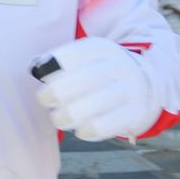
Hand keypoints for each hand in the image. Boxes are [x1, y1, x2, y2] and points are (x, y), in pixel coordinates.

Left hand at [33, 36, 161, 142]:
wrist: (144, 82)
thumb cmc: (99, 71)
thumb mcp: (84, 58)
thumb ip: (58, 61)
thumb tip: (35, 67)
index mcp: (103, 48)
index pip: (78, 53)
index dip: (55, 64)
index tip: (40, 74)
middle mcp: (119, 66)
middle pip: (89, 78)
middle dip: (59, 91)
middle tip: (44, 99)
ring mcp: (130, 89)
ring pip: (99, 103)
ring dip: (71, 114)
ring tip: (58, 118)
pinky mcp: (136, 113)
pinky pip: (110, 125)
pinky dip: (89, 130)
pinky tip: (79, 130)